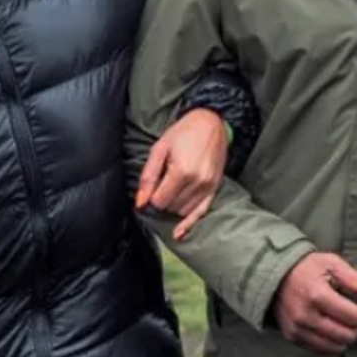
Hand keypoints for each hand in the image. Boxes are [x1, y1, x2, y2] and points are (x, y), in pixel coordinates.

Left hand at [136, 108, 230, 240]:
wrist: (212, 122)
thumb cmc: (184, 132)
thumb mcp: (159, 150)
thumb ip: (148, 178)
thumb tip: (140, 202)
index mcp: (181, 172)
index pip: (159, 202)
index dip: (150, 199)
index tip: (149, 192)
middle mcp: (197, 182)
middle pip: (171, 207)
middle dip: (162, 201)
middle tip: (160, 187)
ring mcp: (208, 186)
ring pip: (183, 211)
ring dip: (173, 207)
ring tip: (171, 191)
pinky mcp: (215, 187)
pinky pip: (202, 211)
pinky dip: (189, 224)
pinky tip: (179, 234)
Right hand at [272, 252, 356, 356]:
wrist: (274, 276)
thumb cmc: (306, 267)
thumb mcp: (332, 264)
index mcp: (317, 296)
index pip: (353, 316)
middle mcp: (305, 316)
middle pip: (345, 335)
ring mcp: (297, 329)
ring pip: (334, 347)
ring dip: (347, 337)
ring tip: (348, 323)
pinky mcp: (292, 337)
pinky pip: (319, 350)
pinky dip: (332, 343)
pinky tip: (335, 329)